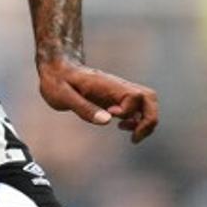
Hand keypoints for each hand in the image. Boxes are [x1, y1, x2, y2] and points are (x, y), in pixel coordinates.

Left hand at [36, 58, 158, 143]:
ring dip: (146, 121)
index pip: (134, 95)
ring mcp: (120, 91)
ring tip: (131, 135)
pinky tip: (122, 127)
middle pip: (149, 98)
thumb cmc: (57, 81)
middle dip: (148, 120)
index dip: (127, 110)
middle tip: (133, 136)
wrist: (57, 69)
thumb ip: (84, 107)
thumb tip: (107, 120)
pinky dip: (138, 120)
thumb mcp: (63, 96)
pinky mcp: (117, 97)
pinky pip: (139, 107)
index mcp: (107, 85)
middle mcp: (118, 87)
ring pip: (148, 103)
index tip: (110, 114)